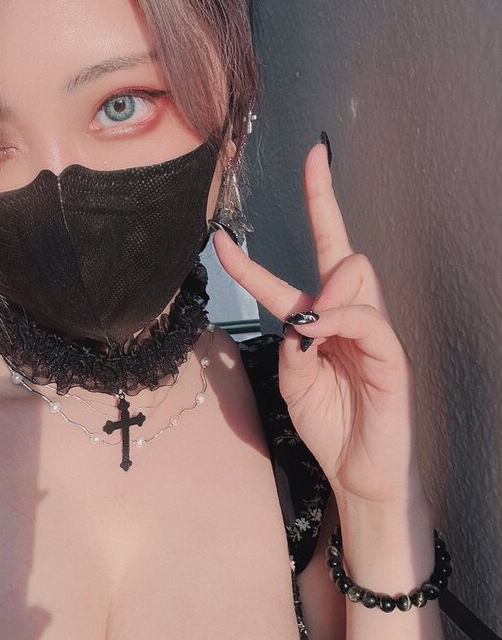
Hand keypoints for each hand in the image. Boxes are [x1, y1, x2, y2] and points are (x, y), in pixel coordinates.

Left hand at [213, 141, 418, 506]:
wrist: (357, 472)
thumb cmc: (328, 425)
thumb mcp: (293, 383)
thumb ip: (291, 346)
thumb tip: (300, 315)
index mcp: (322, 319)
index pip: (307, 263)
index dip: (281, 235)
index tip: (249, 202)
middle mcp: (348, 316)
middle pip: (340, 246)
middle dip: (323, 202)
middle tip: (310, 167)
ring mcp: (372, 332)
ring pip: (356, 273)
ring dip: (324, 285)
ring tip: (306, 321)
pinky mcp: (391, 355)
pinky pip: (366, 319)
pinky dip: (336, 319)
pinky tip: (316, 333)